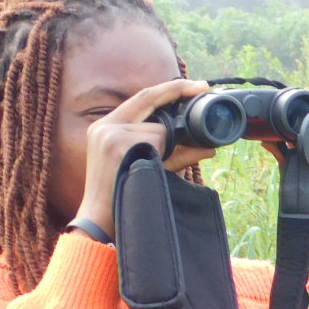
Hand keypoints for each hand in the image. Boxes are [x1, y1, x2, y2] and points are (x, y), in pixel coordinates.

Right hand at [74, 78, 211, 239]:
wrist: (99, 222)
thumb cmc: (125, 196)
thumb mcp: (148, 168)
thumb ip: (174, 152)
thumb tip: (209, 147)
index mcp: (107, 126)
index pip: (142, 98)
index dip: (172, 89)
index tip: (198, 85)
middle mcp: (105, 126)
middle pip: (151, 107)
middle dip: (175, 109)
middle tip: (195, 102)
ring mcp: (109, 134)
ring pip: (159, 130)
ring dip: (165, 151)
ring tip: (147, 171)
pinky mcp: (116, 145)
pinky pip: (156, 142)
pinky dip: (162, 156)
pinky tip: (144, 170)